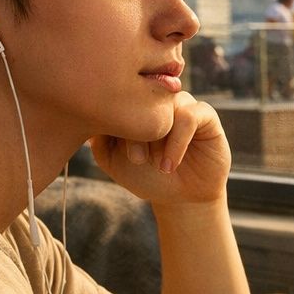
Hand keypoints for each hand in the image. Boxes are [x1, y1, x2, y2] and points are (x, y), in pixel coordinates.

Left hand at [91, 92, 231, 204]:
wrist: (182, 197)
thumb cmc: (147, 176)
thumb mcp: (113, 159)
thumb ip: (98, 136)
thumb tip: (89, 114)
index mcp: (134, 103)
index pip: (117, 95)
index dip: (115, 122)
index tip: (118, 155)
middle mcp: (157, 99)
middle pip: (141, 96)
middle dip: (136, 130)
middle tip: (137, 160)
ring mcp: (180, 103)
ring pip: (165, 104)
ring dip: (158, 137)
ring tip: (157, 166)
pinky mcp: (205, 114)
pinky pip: (189, 115)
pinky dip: (177, 142)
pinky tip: (170, 165)